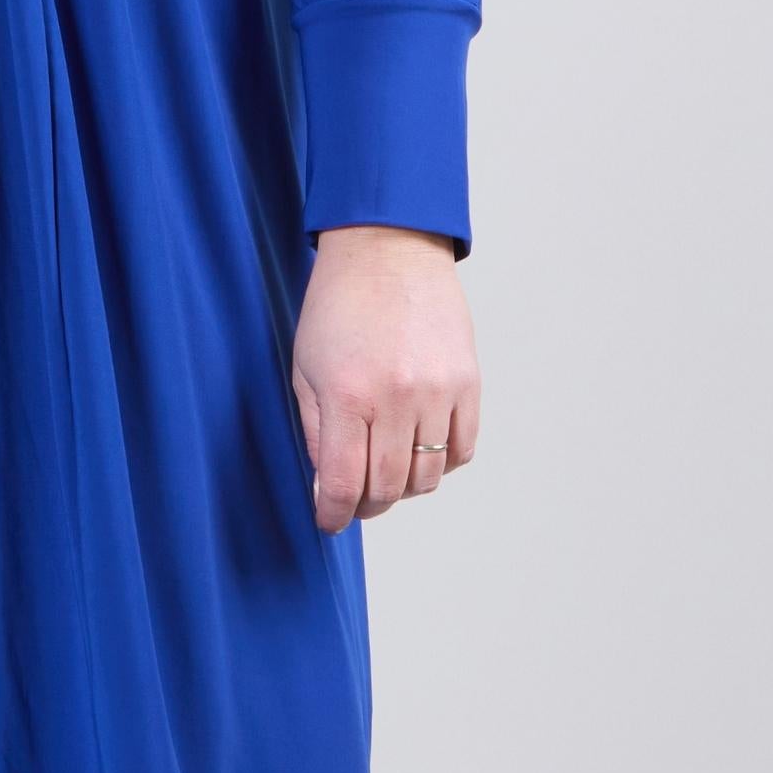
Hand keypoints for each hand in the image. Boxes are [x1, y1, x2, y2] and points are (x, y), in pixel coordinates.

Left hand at [290, 226, 480, 529]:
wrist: (388, 249)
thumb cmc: (338, 305)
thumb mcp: (305, 368)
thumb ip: (316, 430)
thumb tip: (329, 484)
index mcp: (348, 394)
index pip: (345, 482)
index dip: (334, 514)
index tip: (329, 522)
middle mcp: (397, 398)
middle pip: (388, 487)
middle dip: (367, 506)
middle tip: (356, 501)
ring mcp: (438, 391)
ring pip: (428, 476)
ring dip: (404, 488)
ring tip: (387, 475)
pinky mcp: (468, 382)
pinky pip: (462, 450)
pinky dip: (442, 464)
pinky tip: (421, 453)